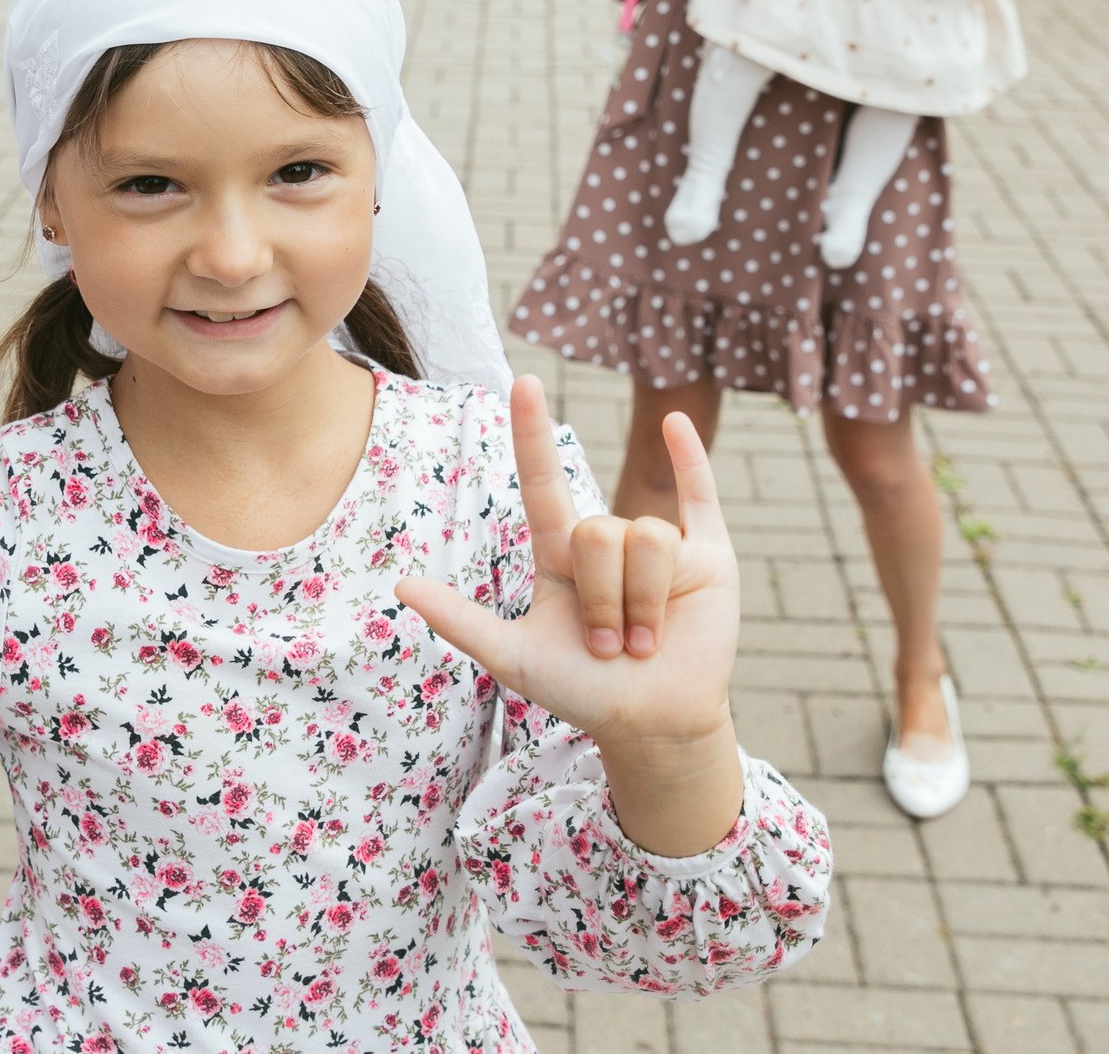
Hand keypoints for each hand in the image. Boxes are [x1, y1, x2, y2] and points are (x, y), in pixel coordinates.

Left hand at [395, 377, 738, 749]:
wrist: (650, 724)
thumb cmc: (580, 691)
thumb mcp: (514, 657)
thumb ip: (461, 621)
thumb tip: (400, 584)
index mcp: (560, 554)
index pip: (544, 481)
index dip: (532, 433)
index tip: (522, 383)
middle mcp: (608, 541)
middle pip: (600, 531)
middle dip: (603, 597)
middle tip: (609, 646)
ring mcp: (661, 545)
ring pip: (648, 539)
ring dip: (643, 603)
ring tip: (643, 641)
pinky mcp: (709, 556)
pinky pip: (700, 495)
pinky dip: (690, 458)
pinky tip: (672, 423)